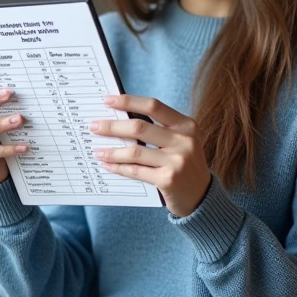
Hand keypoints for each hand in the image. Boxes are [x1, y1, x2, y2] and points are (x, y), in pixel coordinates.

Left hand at [89, 95, 211, 216]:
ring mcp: (177, 161)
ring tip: (98, 150)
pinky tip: (108, 165)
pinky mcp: (168, 180)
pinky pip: (136, 171)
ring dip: (112, 151)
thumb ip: (158, 130)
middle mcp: (184, 141)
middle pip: (140, 128)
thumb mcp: (180, 141)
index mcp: (186, 125)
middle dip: (113, 127)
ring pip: (135, 152)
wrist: (202, 196)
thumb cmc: (184, 164)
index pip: (153, 106)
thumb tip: (120, 119)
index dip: (129, 101)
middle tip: (94, 126)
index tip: (108, 100)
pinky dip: (118, 167)